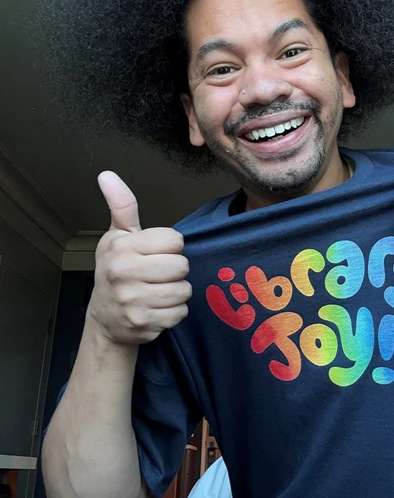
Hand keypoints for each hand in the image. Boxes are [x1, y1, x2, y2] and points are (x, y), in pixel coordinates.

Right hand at [87, 171, 191, 345]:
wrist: (106, 319)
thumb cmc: (116, 271)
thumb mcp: (117, 237)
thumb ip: (122, 206)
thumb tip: (107, 174)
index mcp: (121, 247)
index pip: (175, 240)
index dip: (171, 247)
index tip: (156, 253)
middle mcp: (123, 273)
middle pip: (182, 266)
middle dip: (176, 270)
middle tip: (158, 274)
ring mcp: (132, 300)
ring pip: (184, 290)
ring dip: (177, 292)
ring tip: (158, 291)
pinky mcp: (144, 323)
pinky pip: (180, 312)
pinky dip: (174, 311)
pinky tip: (157, 308)